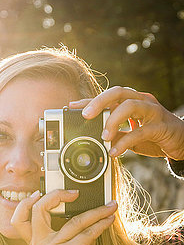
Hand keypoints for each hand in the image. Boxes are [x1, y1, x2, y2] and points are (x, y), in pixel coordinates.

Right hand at [10, 189, 117, 244]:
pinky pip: (87, 233)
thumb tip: (85, 207)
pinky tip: (109, 219)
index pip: (19, 219)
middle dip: (57, 195)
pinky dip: (101, 224)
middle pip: (39, 210)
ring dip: (96, 211)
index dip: (26, 202)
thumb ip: (68, 229)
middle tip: (74, 192)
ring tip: (109, 206)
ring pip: (74, 220)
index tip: (39, 192)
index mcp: (35, 244)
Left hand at [69, 86, 183, 160]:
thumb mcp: (129, 135)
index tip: (71, 106)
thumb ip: (114, 134)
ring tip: (103, 137)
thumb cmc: (154, 136)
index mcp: (132, 101)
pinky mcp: (161, 126)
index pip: (108, 96)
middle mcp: (142, 101)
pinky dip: (125, 142)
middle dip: (99, 102)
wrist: (182, 143)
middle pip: (119, 92)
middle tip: (85, 116)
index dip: (89, 100)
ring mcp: (153, 111)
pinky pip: (141, 131)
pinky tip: (115, 152)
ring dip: (113, 120)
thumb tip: (93, 138)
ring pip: (130, 106)